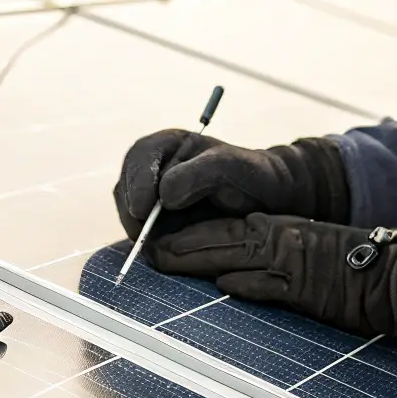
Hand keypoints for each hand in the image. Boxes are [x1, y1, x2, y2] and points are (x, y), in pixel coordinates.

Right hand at [111, 130, 351, 240]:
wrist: (271, 201)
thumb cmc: (254, 176)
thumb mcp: (231, 167)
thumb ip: (198, 174)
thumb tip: (164, 195)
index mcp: (169, 146)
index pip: (139, 158)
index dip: (136, 183)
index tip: (143, 208)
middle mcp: (155, 170)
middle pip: (125, 189)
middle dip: (131, 212)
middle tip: (144, 236)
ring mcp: (154, 198)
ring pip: (130, 215)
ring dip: (139, 231)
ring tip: (155, 246)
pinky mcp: (160, 224)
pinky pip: (144, 234)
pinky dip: (149, 243)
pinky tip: (163, 252)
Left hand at [151, 213, 396, 358]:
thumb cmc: (356, 272)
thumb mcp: (309, 257)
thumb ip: (271, 267)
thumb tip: (228, 280)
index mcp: (284, 233)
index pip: (230, 229)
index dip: (194, 235)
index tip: (163, 242)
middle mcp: (284, 243)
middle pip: (223, 239)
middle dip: (183, 245)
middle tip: (148, 251)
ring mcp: (295, 265)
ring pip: (237, 256)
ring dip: (198, 259)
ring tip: (164, 262)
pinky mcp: (310, 289)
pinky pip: (274, 285)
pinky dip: (248, 284)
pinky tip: (222, 285)